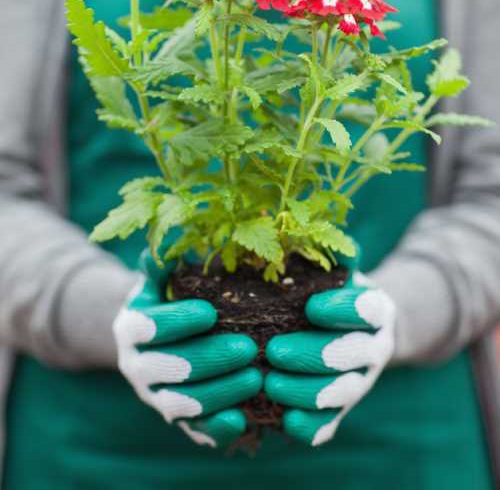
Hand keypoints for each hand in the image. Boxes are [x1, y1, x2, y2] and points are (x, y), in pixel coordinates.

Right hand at [113, 250, 261, 448]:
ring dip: (220, 393)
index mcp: (130, 328)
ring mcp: (155, 397)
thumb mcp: (161, 278)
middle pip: (169, 369)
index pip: (149, 327)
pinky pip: (194, 431)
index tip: (211, 311)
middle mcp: (136, 367)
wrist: (153, 339)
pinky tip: (244, 419)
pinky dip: (217, 429)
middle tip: (248, 347)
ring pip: (182, 404)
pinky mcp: (176, 420)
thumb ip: (164, 263)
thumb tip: (172, 235)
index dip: (178, 321)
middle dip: (209, 359)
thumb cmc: (167, 298)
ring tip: (256, 378)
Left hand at [264, 254, 394, 446]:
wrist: (357, 327)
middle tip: (274, 350)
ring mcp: (360, 380)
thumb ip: (322, 253)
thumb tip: (300, 230)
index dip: (341, 309)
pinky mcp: (342, 409)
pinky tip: (284, 421)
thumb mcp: (333, 267)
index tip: (310, 306)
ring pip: (341, 393)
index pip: (366, 309)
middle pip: (350, 356)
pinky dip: (310, 427)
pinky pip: (330, 425)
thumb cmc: (331, 289)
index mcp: (376, 308)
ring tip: (269, 384)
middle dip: (312, 355)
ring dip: (306, 391)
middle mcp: (375, 347)